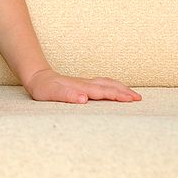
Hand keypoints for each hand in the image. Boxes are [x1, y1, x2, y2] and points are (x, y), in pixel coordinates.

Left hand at [25, 68, 141, 103]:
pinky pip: (103, 83)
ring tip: (134, 95)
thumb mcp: (51, 94)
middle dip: (124, 92)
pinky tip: (116, 89)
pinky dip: (114, 85)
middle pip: (108, 86)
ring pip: (107, 83)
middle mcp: (85, 83)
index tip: (131, 99)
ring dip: (121, 87)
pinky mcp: (84, 83)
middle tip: (139, 99)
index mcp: (81, 87)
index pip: (103, 92)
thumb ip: (67, 96)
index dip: (117, 95)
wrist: (37, 78)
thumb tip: (84, 99)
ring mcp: (85, 82)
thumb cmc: (44, 88)